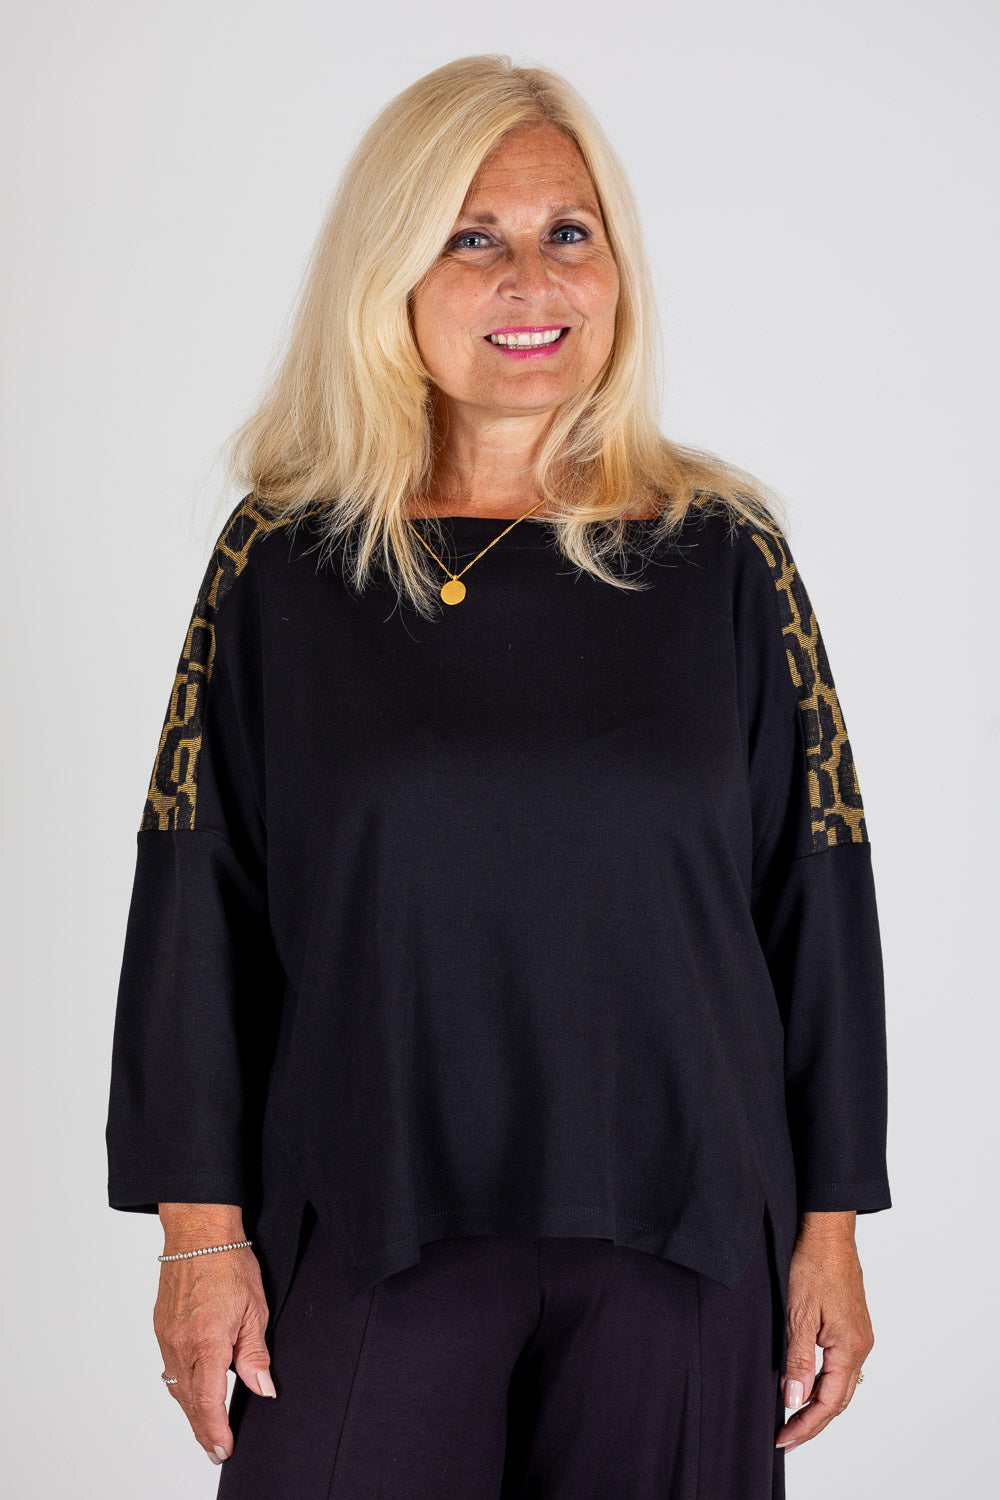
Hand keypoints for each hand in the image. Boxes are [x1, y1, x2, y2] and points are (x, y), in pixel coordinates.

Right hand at [154, 1228, 275, 1465]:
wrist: (198, 1231)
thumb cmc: (229, 1262)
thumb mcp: (254, 1309)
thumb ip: (255, 1355)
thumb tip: (263, 1390)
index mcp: (206, 1342)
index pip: (209, 1401)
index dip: (216, 1430)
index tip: (224, 1449)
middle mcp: (180, 1343)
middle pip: (189, 1401)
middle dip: (203, 1429)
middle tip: (216, 1450)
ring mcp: (166, 1336)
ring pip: (176, 1386)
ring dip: (191, 1410)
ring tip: (207, 1428)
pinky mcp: (160, 1327)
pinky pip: (169, 1366)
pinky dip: (182, 1385)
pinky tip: (194, 1390)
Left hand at [776, 1213, 873, 1453]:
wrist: (827, 1231)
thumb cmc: (813, 1264)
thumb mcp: (799, 1315)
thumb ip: (797, 1360)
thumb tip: (793, 1400)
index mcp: (850, 1347)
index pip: (829, 1403)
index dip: (806, 1425)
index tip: (783, 1439)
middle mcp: (861, 1346)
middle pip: (839, 1399)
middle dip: (812, 1422)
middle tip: (785, 1438)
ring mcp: (859, 1335)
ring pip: (840, 1383)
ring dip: (818, 1404)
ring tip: (792, 1418)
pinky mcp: (851, 1324)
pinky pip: (840, 1365)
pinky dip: (823, 1381)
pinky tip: (806, 1383)